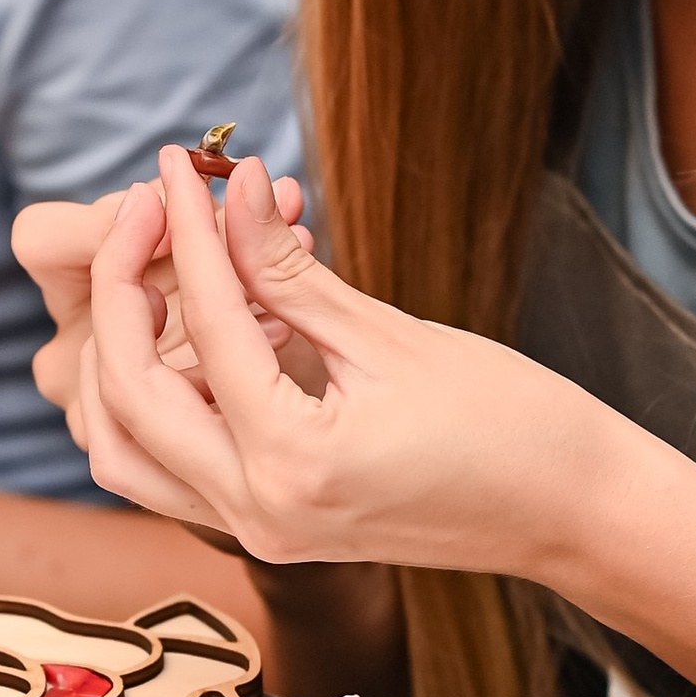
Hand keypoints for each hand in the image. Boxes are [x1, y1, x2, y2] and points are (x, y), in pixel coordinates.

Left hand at [53, 145, 599, 574]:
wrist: (574, 512)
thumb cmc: (513, 424)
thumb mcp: (393, 335)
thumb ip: (290, 269)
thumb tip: (226, 189)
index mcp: (291, 464)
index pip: (204, 325)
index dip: (186, 231)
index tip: (176, 167)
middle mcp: (257, 513)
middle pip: (124, 397)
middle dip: (121, 292)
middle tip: (150, 211)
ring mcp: (260, 529)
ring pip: (130, 447)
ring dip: (125, 357)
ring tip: (163, 270)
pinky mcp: (273, 525)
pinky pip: (178, 463)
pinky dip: (171, 393)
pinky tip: (214, 321)